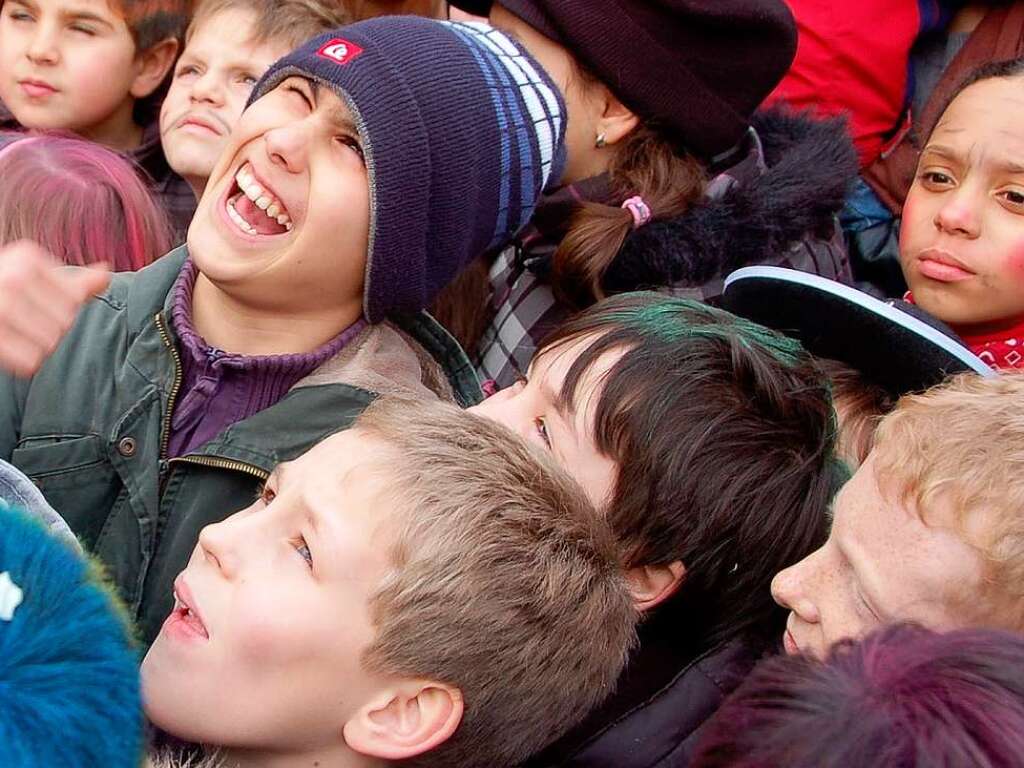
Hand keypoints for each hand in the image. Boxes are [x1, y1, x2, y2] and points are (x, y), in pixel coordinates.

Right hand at [0, 241, 110, 376]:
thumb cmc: (3, 291)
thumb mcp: (32, 277)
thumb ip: (73, 282)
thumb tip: (106, 271)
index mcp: (27, 257)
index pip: (73, 301)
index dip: (59, 310)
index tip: (32, 303)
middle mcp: (11, 276)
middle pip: (64, 322)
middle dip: (49, 328)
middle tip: (24, 321)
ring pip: (49, 343)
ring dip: (37, 346)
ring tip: (17, 332)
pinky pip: (29, 362)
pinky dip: (24, 362)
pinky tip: (11, 348)